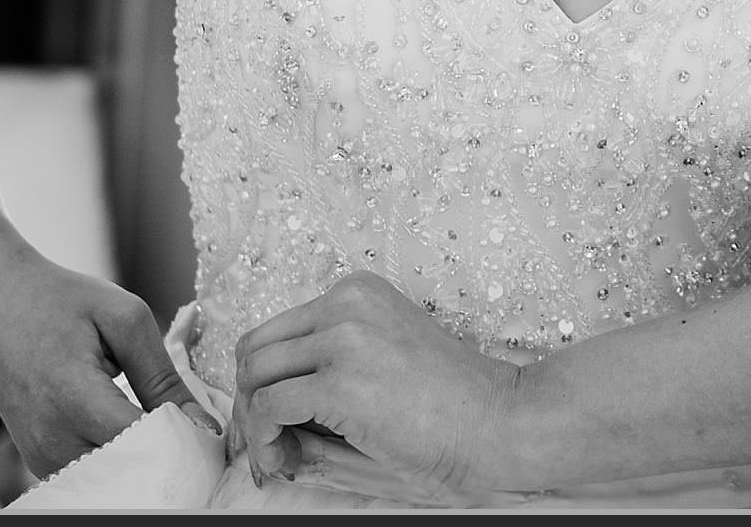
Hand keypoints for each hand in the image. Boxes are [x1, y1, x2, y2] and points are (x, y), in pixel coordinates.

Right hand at [0, 247, 218, 478]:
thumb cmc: (60, 299)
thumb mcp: (124, 319)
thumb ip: (162, 375)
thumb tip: (201, 423)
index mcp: (73, 399)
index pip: (144, 444)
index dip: (184, 438)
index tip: (209, 425)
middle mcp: (51, 439)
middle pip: (130, 468)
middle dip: (167, 452)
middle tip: (190, 425)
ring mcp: (39, 455)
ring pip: (112, 476)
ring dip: (142, 457)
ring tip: (159, 421)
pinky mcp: (36, 460)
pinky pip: (92, 471)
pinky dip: (117, 455)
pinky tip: (132, 428)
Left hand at [231, 270, 517, 498]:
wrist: (500, 422)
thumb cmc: (451, 406)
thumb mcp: (378, 370)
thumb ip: (321, 378)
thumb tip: (261, 415)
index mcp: (358, 293)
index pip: (278, 332)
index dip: (265, 383)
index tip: (277, 424)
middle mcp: (346, 303)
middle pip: (255, 350)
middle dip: (250, 402)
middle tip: (270, 444)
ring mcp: (342, 338)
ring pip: (253, 376)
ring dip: (254, 424)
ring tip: (280, 455)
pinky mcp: (340, 381)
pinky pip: (268, 407)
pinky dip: (263, 439)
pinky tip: (283, 458)